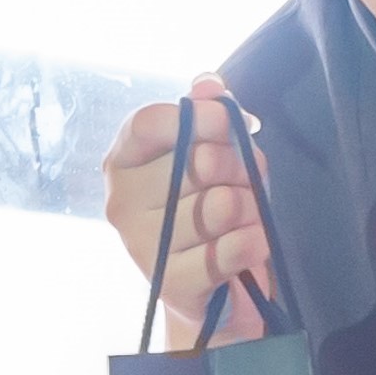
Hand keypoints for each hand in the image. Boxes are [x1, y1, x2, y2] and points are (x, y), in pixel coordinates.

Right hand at [102, 81, 270, 348]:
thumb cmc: (208, 209)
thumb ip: (208, 113)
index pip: (149, 122)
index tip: (231, 124)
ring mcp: (141, 246)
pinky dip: (253, 242)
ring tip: (244, 215)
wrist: (214, 291)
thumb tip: (208, 83)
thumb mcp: (211, 154)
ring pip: (221, 205)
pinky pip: (231, 249)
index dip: (200, 118)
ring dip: (249, 207)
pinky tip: (251, 241)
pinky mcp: (171, 284)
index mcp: (123, 163)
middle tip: (244, 181)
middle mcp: (121, 203)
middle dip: (238, 166)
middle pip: (196, 160)